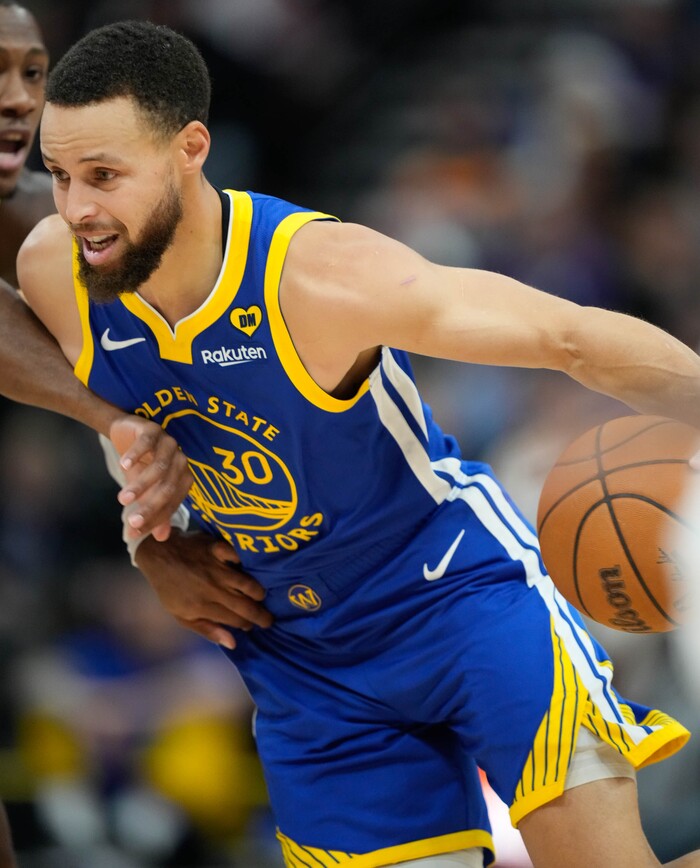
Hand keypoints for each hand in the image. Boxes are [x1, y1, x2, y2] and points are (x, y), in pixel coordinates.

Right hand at [108, 414, 192, 540]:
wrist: (127, 434)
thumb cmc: (141, 465)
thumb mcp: (146, 490)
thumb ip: (156, 512)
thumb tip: (161, 538)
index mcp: (183, 479)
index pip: (171, 503)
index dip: (153, 519)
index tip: (133, 531)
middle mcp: (180, 461)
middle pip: (167, 488)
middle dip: (149, 507)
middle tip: (130, 522)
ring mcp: (169, 444)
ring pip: (158, 468)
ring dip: (140, 485)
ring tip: (122, 499)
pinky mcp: (154, 430)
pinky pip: (147, 443)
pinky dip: (135, 455)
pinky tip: (123, 466)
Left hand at [134, 530, 272, 648]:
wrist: (158, 554)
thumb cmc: (170, 588)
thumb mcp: (181, 615)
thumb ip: (207, 630)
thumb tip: (232, 643)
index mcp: (201, 606)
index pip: (235, 620)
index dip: (247, 624)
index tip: (252, 625)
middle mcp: (211, 588)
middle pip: (245, 605)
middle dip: (261, 615)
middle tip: (269, 618)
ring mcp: (215, 567)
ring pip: (247, 583)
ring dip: (258, 592)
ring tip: (261, 596)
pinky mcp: (217, 548)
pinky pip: (239, 556)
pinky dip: (247, 562)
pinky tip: (253, 568)